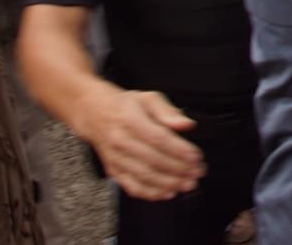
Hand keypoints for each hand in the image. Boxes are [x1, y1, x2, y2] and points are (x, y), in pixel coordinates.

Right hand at [76, 88, 202, 200]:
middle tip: (197, 172)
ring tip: (188, 183)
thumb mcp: (147, 98)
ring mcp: (115, 158)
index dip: (178, 150)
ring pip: (143, 176)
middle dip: (178, 169)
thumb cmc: (125, 105)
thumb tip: (187, 124)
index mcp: (129, 119)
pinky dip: (151, 193)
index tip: (196, 156)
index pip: (157, 138)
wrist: (94, 114)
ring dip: (168, 183)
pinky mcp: (113, 170)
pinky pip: (131, 186)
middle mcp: (120, 141)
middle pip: (152, 160)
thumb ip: (168, 111)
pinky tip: (168, 193)